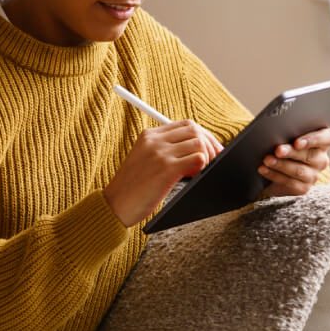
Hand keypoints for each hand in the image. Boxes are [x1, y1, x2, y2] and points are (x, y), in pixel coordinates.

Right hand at [104, 121, 222, 226]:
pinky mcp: (166, 169)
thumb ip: (164, 150)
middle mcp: (154, 140)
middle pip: (195, 130)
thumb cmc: (132, 188)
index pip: (186, 125)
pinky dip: (202, 167)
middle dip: (210, 144)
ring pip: (199, 143)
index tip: (212, 149)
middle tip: (215, 160)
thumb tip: (197, 149)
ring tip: (199, 171)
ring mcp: (160, 153)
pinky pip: (198, 159)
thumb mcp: (143, 160)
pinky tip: (194, 176)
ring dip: (207, 157)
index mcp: (149, 135)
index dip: (204, 136)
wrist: (114, 205)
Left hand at [259, 127, 329, 197]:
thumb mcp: (287, 136)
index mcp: (322, 142)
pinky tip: (264, 170)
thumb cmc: (283, 145)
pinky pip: (290, 182)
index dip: (314, 139)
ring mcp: (313, 175)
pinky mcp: (303, 188)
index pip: (328, 138)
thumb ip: (287, 132)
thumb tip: (275, 132)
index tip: (297, 142)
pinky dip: (274, 175)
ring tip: (267, 160)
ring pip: (299, 170)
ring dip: (281, 164)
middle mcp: (321, 159)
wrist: (275, 168)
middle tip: (277, 150)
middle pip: (310, 155)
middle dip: (291, 152)